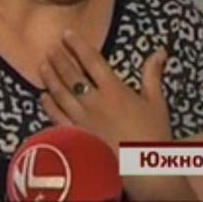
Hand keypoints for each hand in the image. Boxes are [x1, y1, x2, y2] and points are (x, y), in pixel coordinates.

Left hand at [38, 31, 171, 151]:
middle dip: (60, 58)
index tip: (67, 33)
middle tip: (50, 47)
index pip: (92, 61)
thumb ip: (153, 74)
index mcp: (114, 90)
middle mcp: (95, 102)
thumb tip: (160, 50)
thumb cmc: (152, 134)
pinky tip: (43, 96)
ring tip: (43, 65)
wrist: (143, 168)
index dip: (78, 46)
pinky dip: (48, 105)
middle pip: (72, 75)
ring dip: (51, 78)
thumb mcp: (156, 102)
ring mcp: (82, 120)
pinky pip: (57, 118)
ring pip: (60, 94)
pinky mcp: (76, 136)